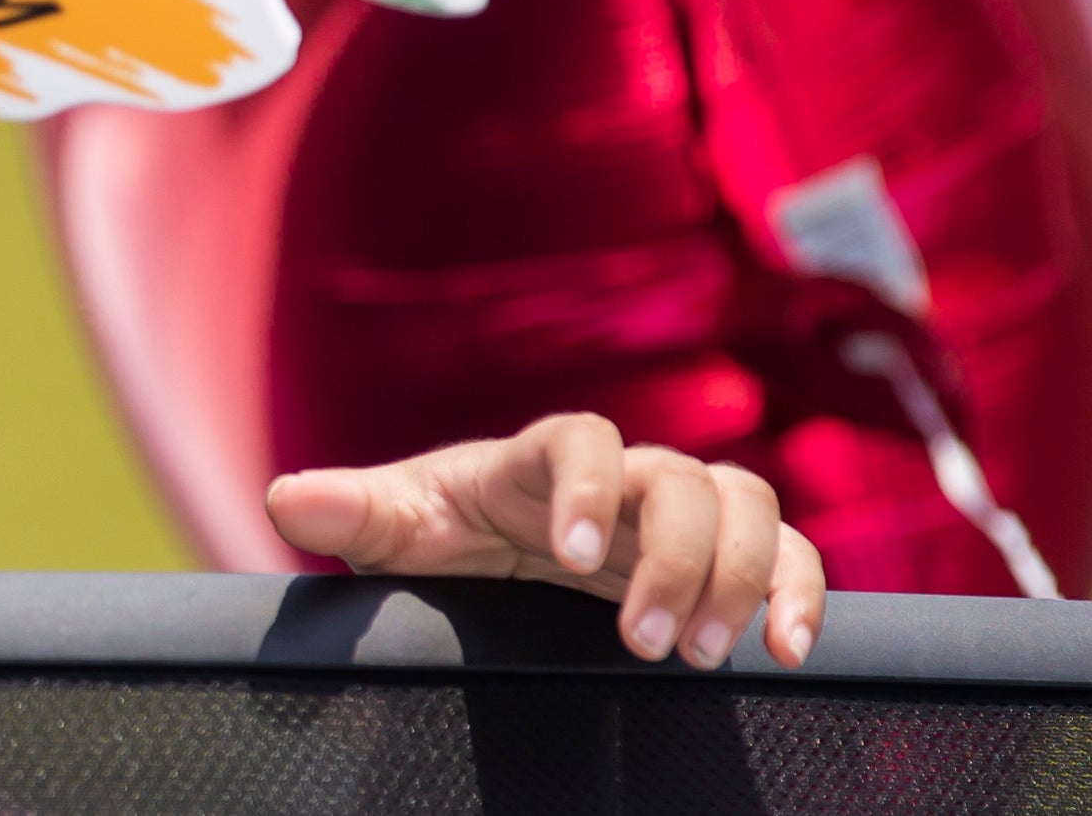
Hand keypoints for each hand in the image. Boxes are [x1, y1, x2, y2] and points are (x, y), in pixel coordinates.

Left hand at [265, 413, 824, 669]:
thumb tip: (289, 499)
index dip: (585, 486)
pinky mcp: (723, 553)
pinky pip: (789, 552)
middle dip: (672, 560)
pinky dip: (801, 590)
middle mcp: (621, 473)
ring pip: (746, 505)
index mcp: (539, 457)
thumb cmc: (447, 530)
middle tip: (643, 642)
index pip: (579, 438)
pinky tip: (789, 649)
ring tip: (703, 653)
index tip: (570, 558)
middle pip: (679, 479)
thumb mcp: (400, 528)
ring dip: (740, 576)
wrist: (500, 550)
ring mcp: (679, 508)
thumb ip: (353, 513)